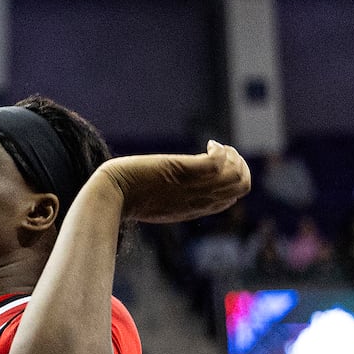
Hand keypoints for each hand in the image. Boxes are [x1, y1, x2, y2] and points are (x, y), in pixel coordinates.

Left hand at [94, 141, 250, 223]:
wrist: (111, 196)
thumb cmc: (127, 198)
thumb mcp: (157, 203)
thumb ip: (173, 198)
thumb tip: (174, 187)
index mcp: (193, 209)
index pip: (230, 199)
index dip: (232, 181)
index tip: (218, 167)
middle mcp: (198, 201)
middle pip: (241, 187)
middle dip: (241, 165)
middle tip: (224, 153)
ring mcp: (193, 187)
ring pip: (237, 175)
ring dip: (234, 156)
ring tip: (218, 147)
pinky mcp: (183, 171)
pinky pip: (218, 163)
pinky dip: (221, 150)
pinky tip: (210, 143)